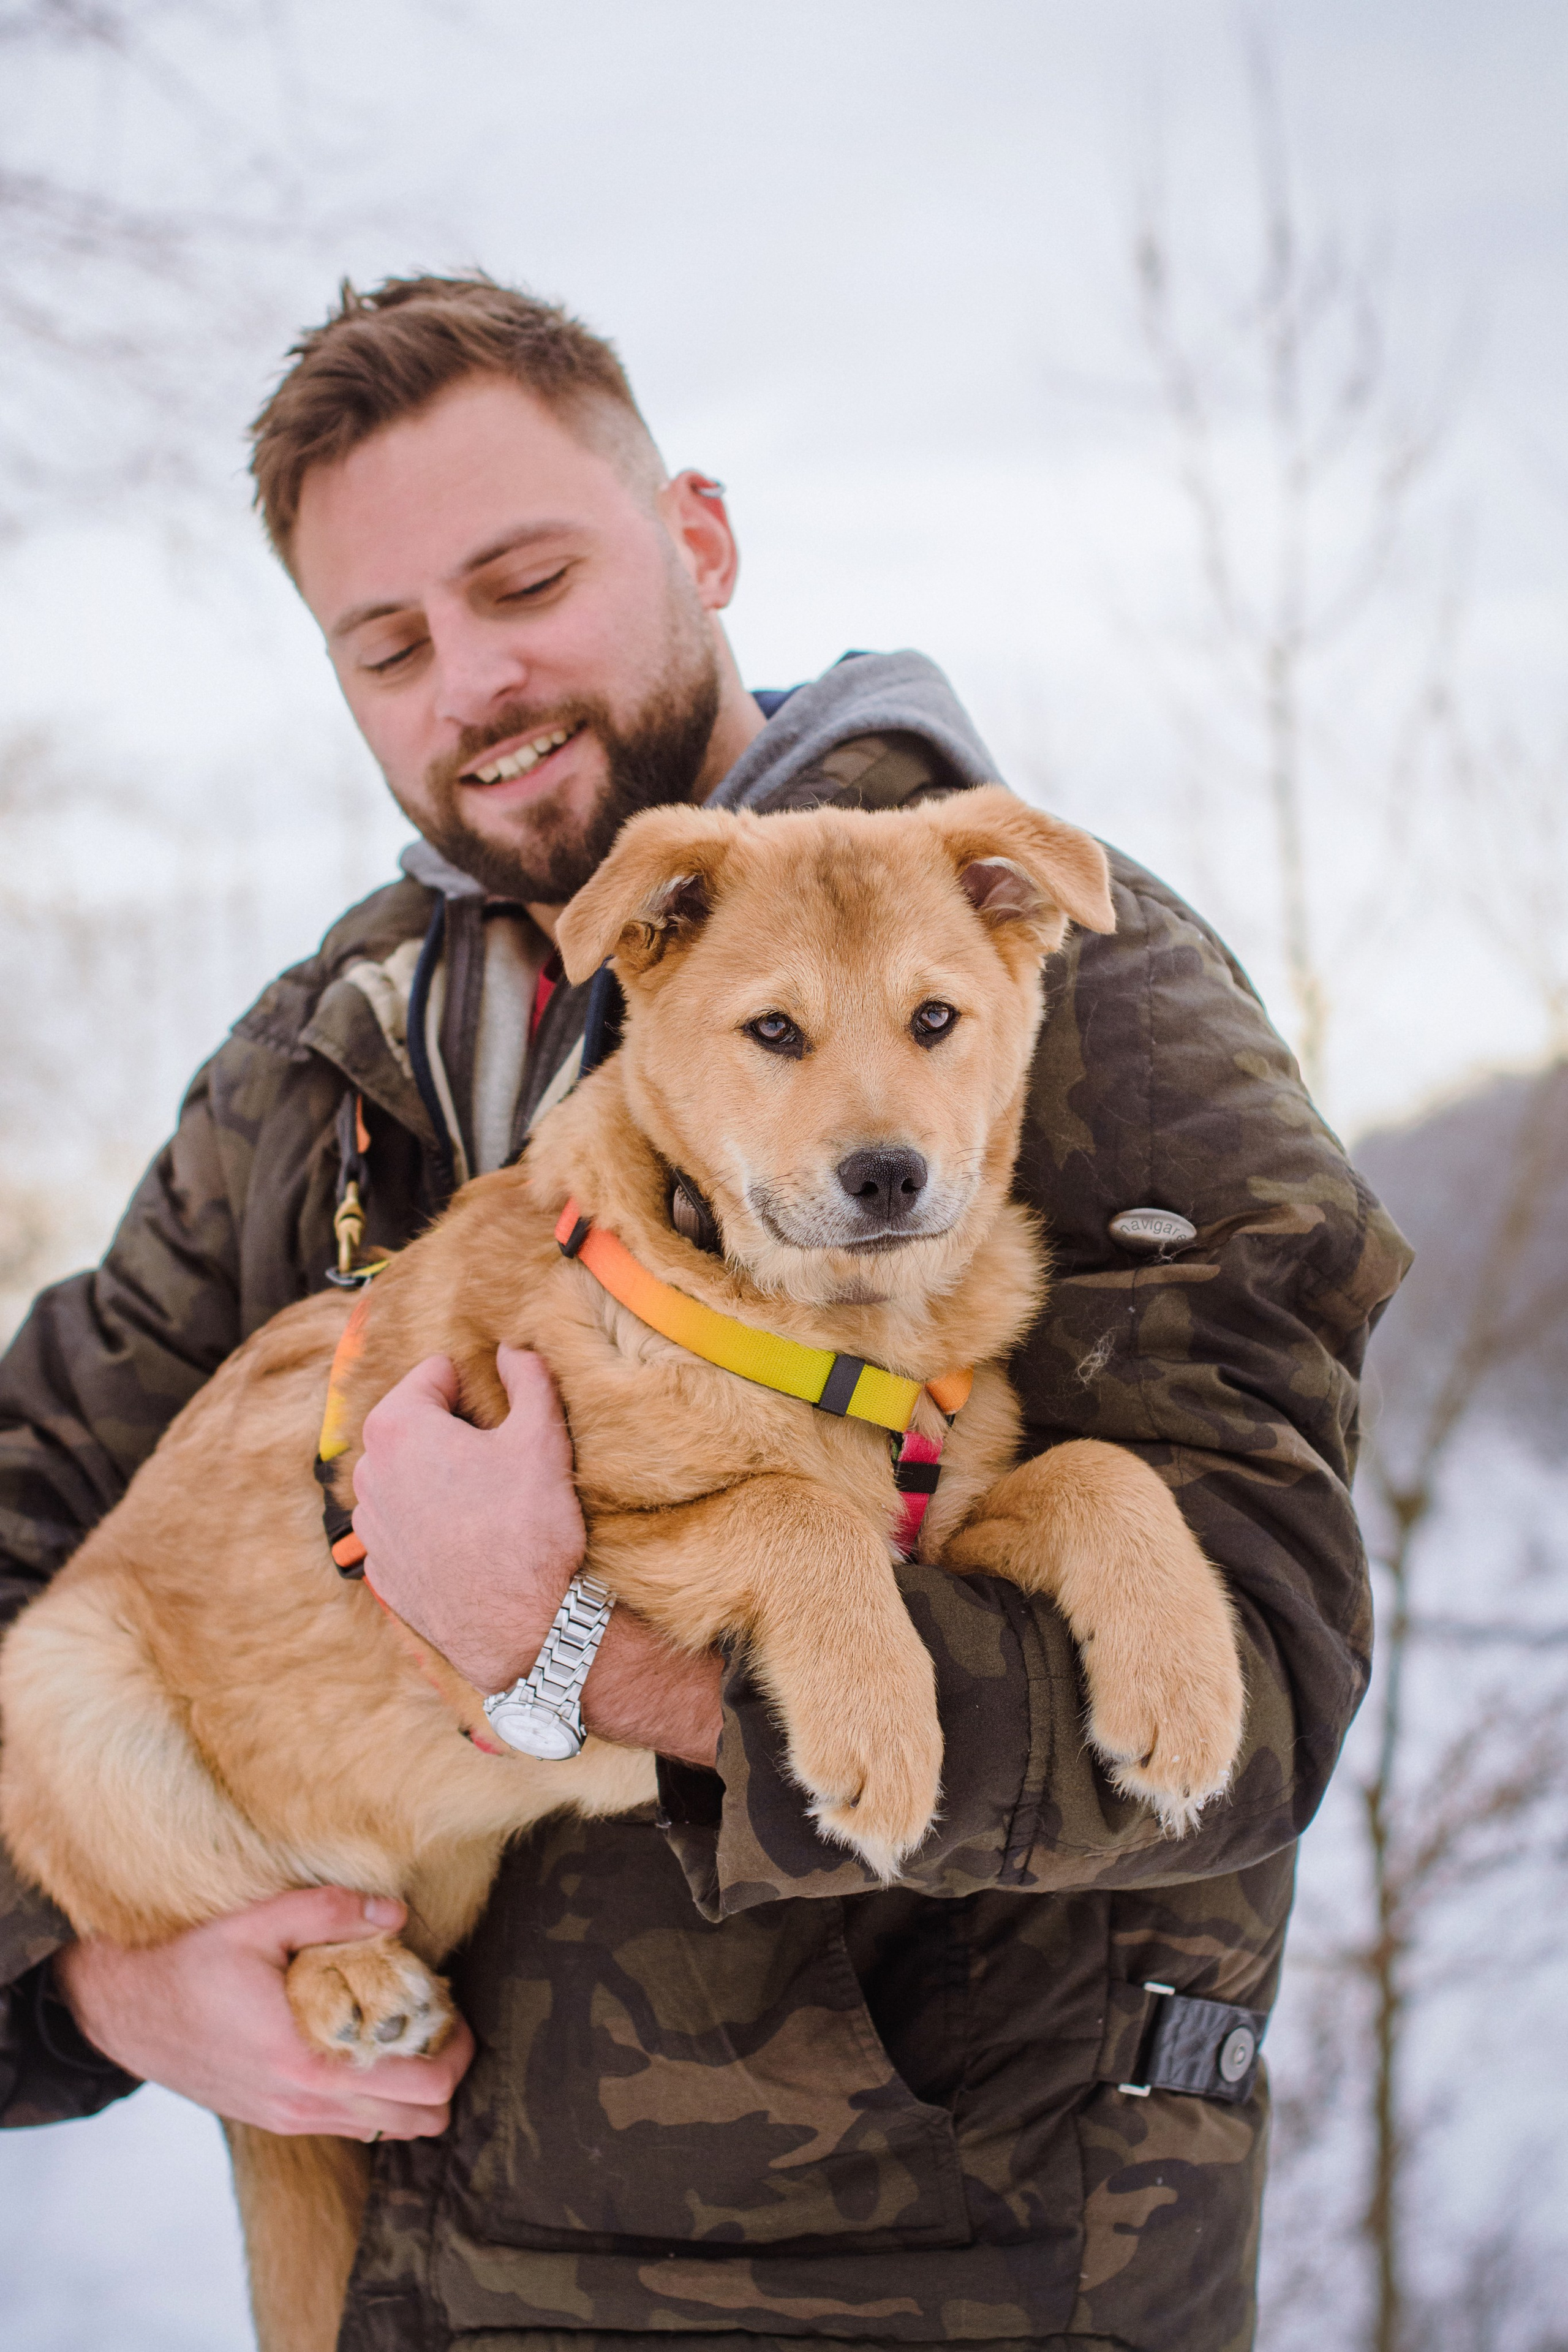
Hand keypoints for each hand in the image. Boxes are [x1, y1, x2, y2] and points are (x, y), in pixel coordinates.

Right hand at [53, 1888, 473, 2139]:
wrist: (126, 2012)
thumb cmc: (189, 1965)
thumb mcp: (255, 1922)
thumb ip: (329, 1911)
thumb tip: (395, 1913)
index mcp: (307, 2063)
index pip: (422, 2089)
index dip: (457, 2051)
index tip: (455, 2007)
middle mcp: (305, 2106)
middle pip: (420, 2120)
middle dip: (445, 2070)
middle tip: (438, 2016)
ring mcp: (291, 2119)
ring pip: (390, 2129)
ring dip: (413, 2085)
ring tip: (404, 2027)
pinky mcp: (278, 2118)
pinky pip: (352, 2123)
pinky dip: (377, 2093)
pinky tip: (364, 2041)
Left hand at [353, 1344, 721, 1766]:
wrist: (522, 1631)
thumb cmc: (529, 1529)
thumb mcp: (541, 1439)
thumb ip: (527, 1378)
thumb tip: (513, 1347)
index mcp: (397, 1428)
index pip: (434, 1372)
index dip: (475, 1384)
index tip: (503, 1412)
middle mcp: (369, 1473)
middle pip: (412, 1422)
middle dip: (451, 1427)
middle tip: (500, 1454)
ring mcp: (371, 1526)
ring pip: (405, 1474)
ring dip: (437, 1474)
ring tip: (488, 1499)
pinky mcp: (382, 1569)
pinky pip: (403, 1523)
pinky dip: (429, 1520)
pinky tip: (470, 1538)